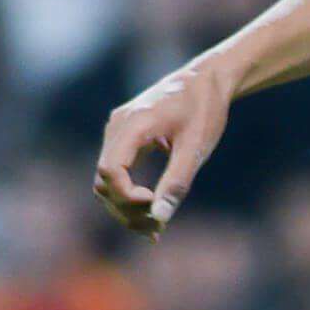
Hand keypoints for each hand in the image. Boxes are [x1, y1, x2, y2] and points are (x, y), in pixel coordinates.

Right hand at [93, 62, 232, 236]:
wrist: (205, 80)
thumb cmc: (204, 109)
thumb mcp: (196, 148)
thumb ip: (177, 182)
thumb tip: (160, 217)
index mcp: (133, 124)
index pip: (110, 170)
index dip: (126, 196)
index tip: (154, 206)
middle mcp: (118, 126)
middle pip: (104, 181)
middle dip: (126, 210)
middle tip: (156, 229)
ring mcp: (117, 131)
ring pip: (106, 181)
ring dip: (125, 208)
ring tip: (154, 229)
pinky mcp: (124, 138)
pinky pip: (117, 172)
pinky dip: (129, 195)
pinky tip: (151, 215)